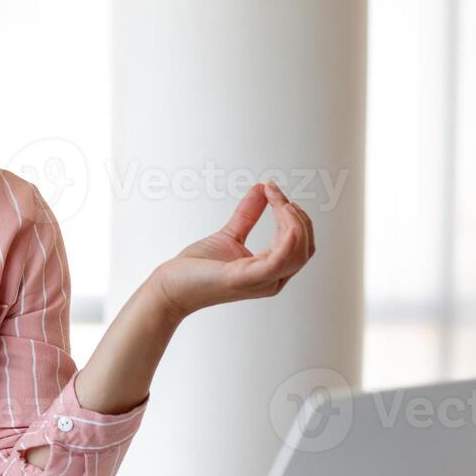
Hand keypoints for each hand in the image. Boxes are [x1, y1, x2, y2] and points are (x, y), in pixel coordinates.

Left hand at [153, 180, 315, 317]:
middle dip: (297, 216)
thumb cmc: (196, 270)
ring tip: (279, 200)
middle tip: (275, 193)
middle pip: (304, 247)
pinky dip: (289, 234)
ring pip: (299, 251)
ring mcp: (261, 281)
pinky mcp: (246, 277)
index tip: (274, 190)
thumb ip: (248, 214)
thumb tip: (261, 188)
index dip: (294, 216)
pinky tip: (281, 211)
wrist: (171, 287)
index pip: (299, 244)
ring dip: (294, 220)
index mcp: (270, 271)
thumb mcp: (229, 234)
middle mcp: (271, 280)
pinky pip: (281, 258)